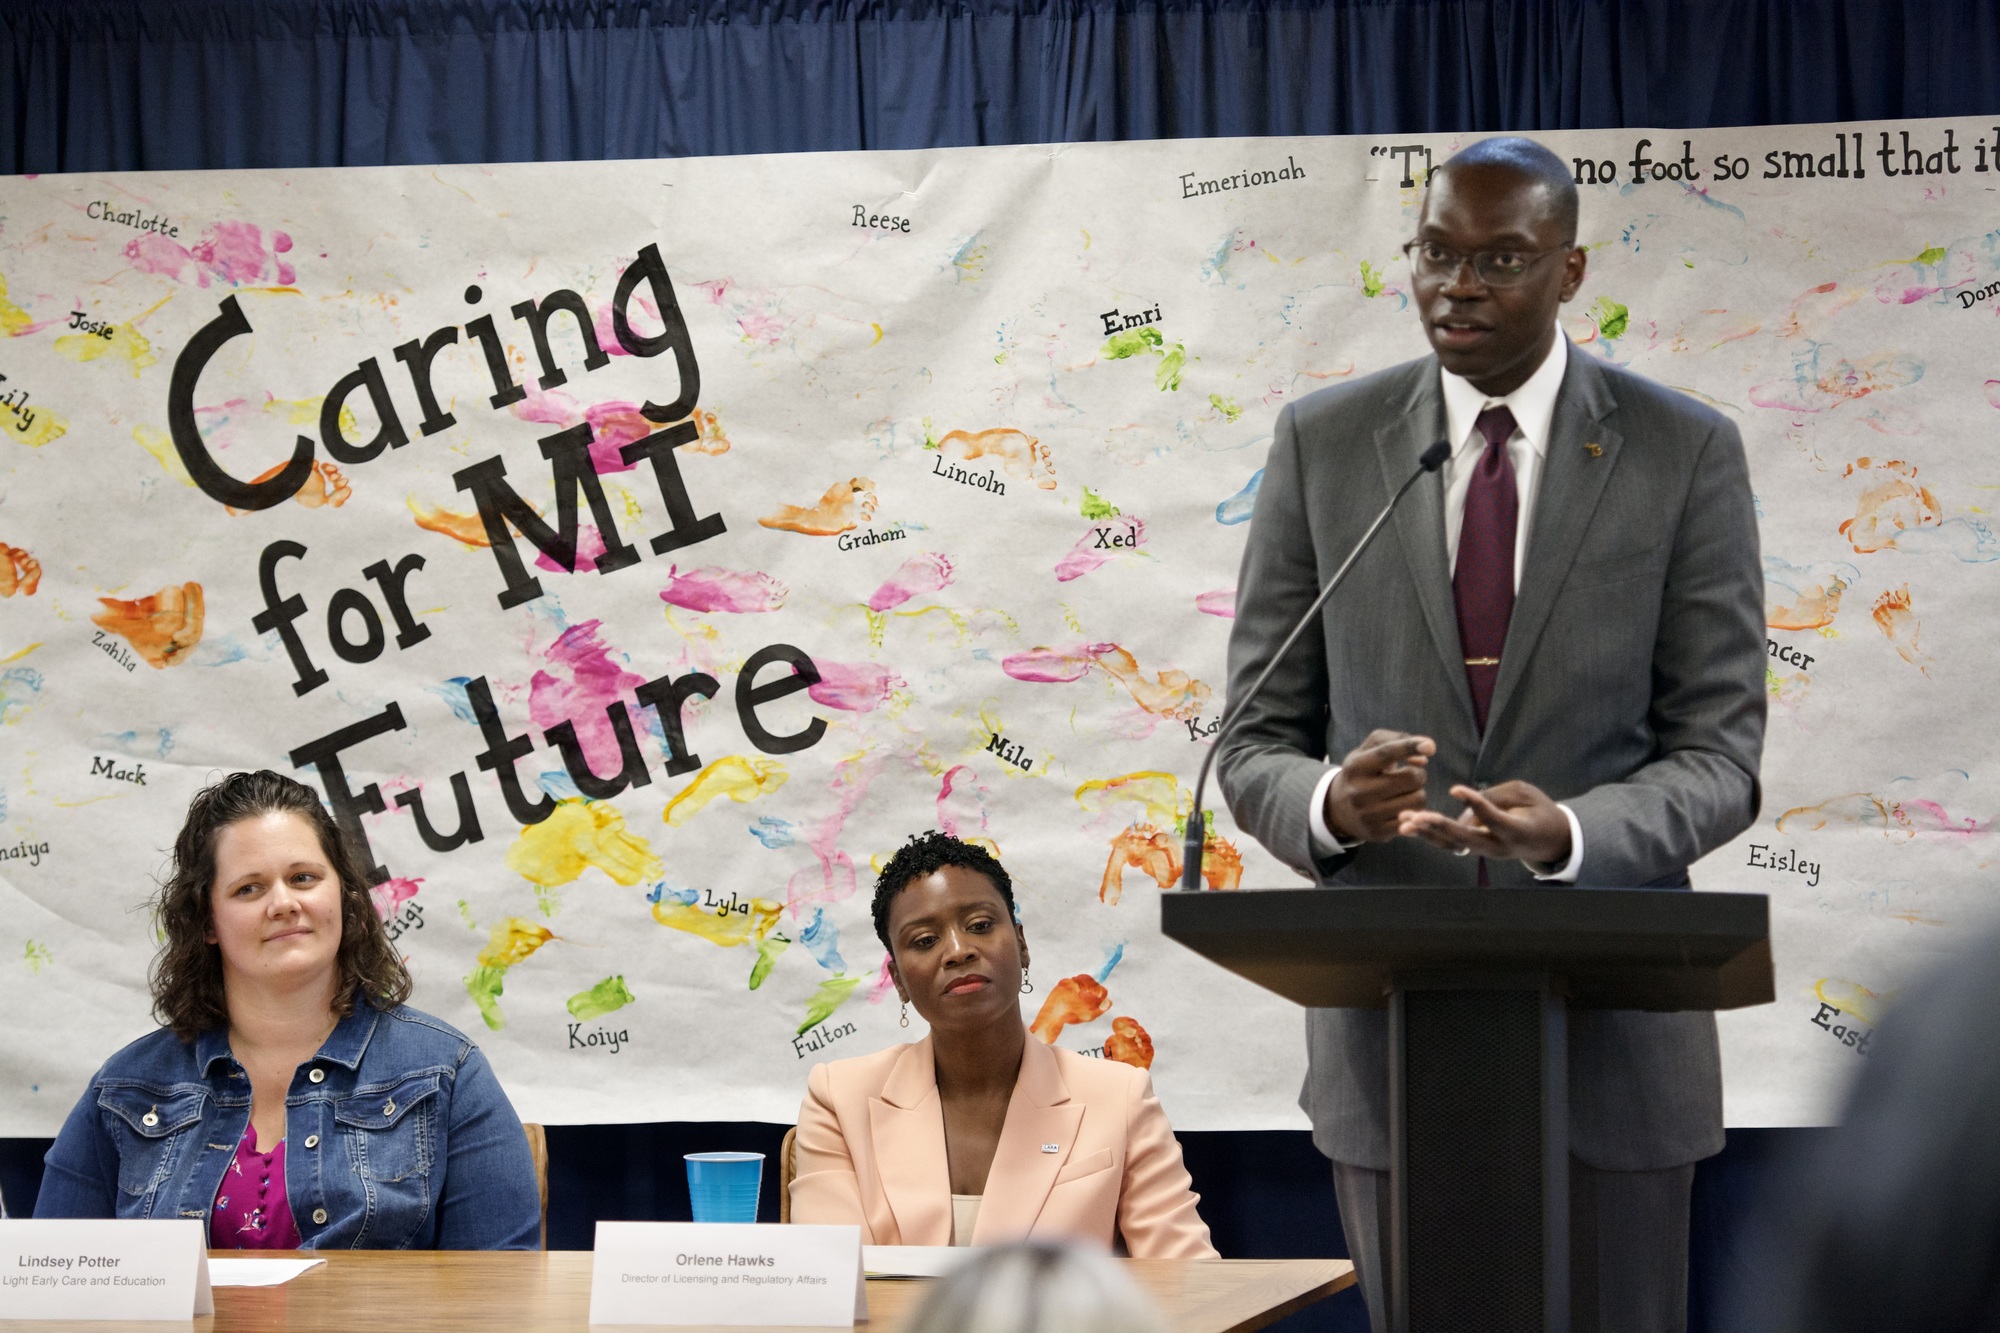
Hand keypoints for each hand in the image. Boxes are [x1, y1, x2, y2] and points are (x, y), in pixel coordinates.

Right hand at [1325, 730, 1436, 842]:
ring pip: (1418, 799)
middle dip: (1418, 774)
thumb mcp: (1368, 750)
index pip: (1387, 753)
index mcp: (1356, 767)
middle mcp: (1359, 791)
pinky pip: (1414, 819)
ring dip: (1418, 793)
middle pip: (1412, 778)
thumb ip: (1395, 741)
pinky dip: (1414, 811)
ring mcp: (1368, 814)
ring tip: (1404, 792)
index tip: (1431, 746)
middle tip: (1408, 776)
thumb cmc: (1362, 772)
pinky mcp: (1379, 832)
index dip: (1410, 747)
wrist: (1337, 809)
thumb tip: (1423, 759)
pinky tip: (1403, 807)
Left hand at [1397, 781, 1570, 866]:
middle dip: (1438, 827)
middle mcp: (1499, 847)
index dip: (1475, 805)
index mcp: (1518, 832)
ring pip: (1453, 844)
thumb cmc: (1539, 811)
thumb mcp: (1527, 794)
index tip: (1454, 789)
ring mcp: (1486, 852)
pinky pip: (1451, 844)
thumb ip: (1497, 795)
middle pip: (1465, 839)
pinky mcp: (1476, 850)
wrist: (1549, 841)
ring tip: (1403, 821)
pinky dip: (1431, 835)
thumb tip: (1466, 801)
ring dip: (1427, 833)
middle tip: (1414, 817)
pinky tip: (1410, 825)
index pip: (1493, 819)